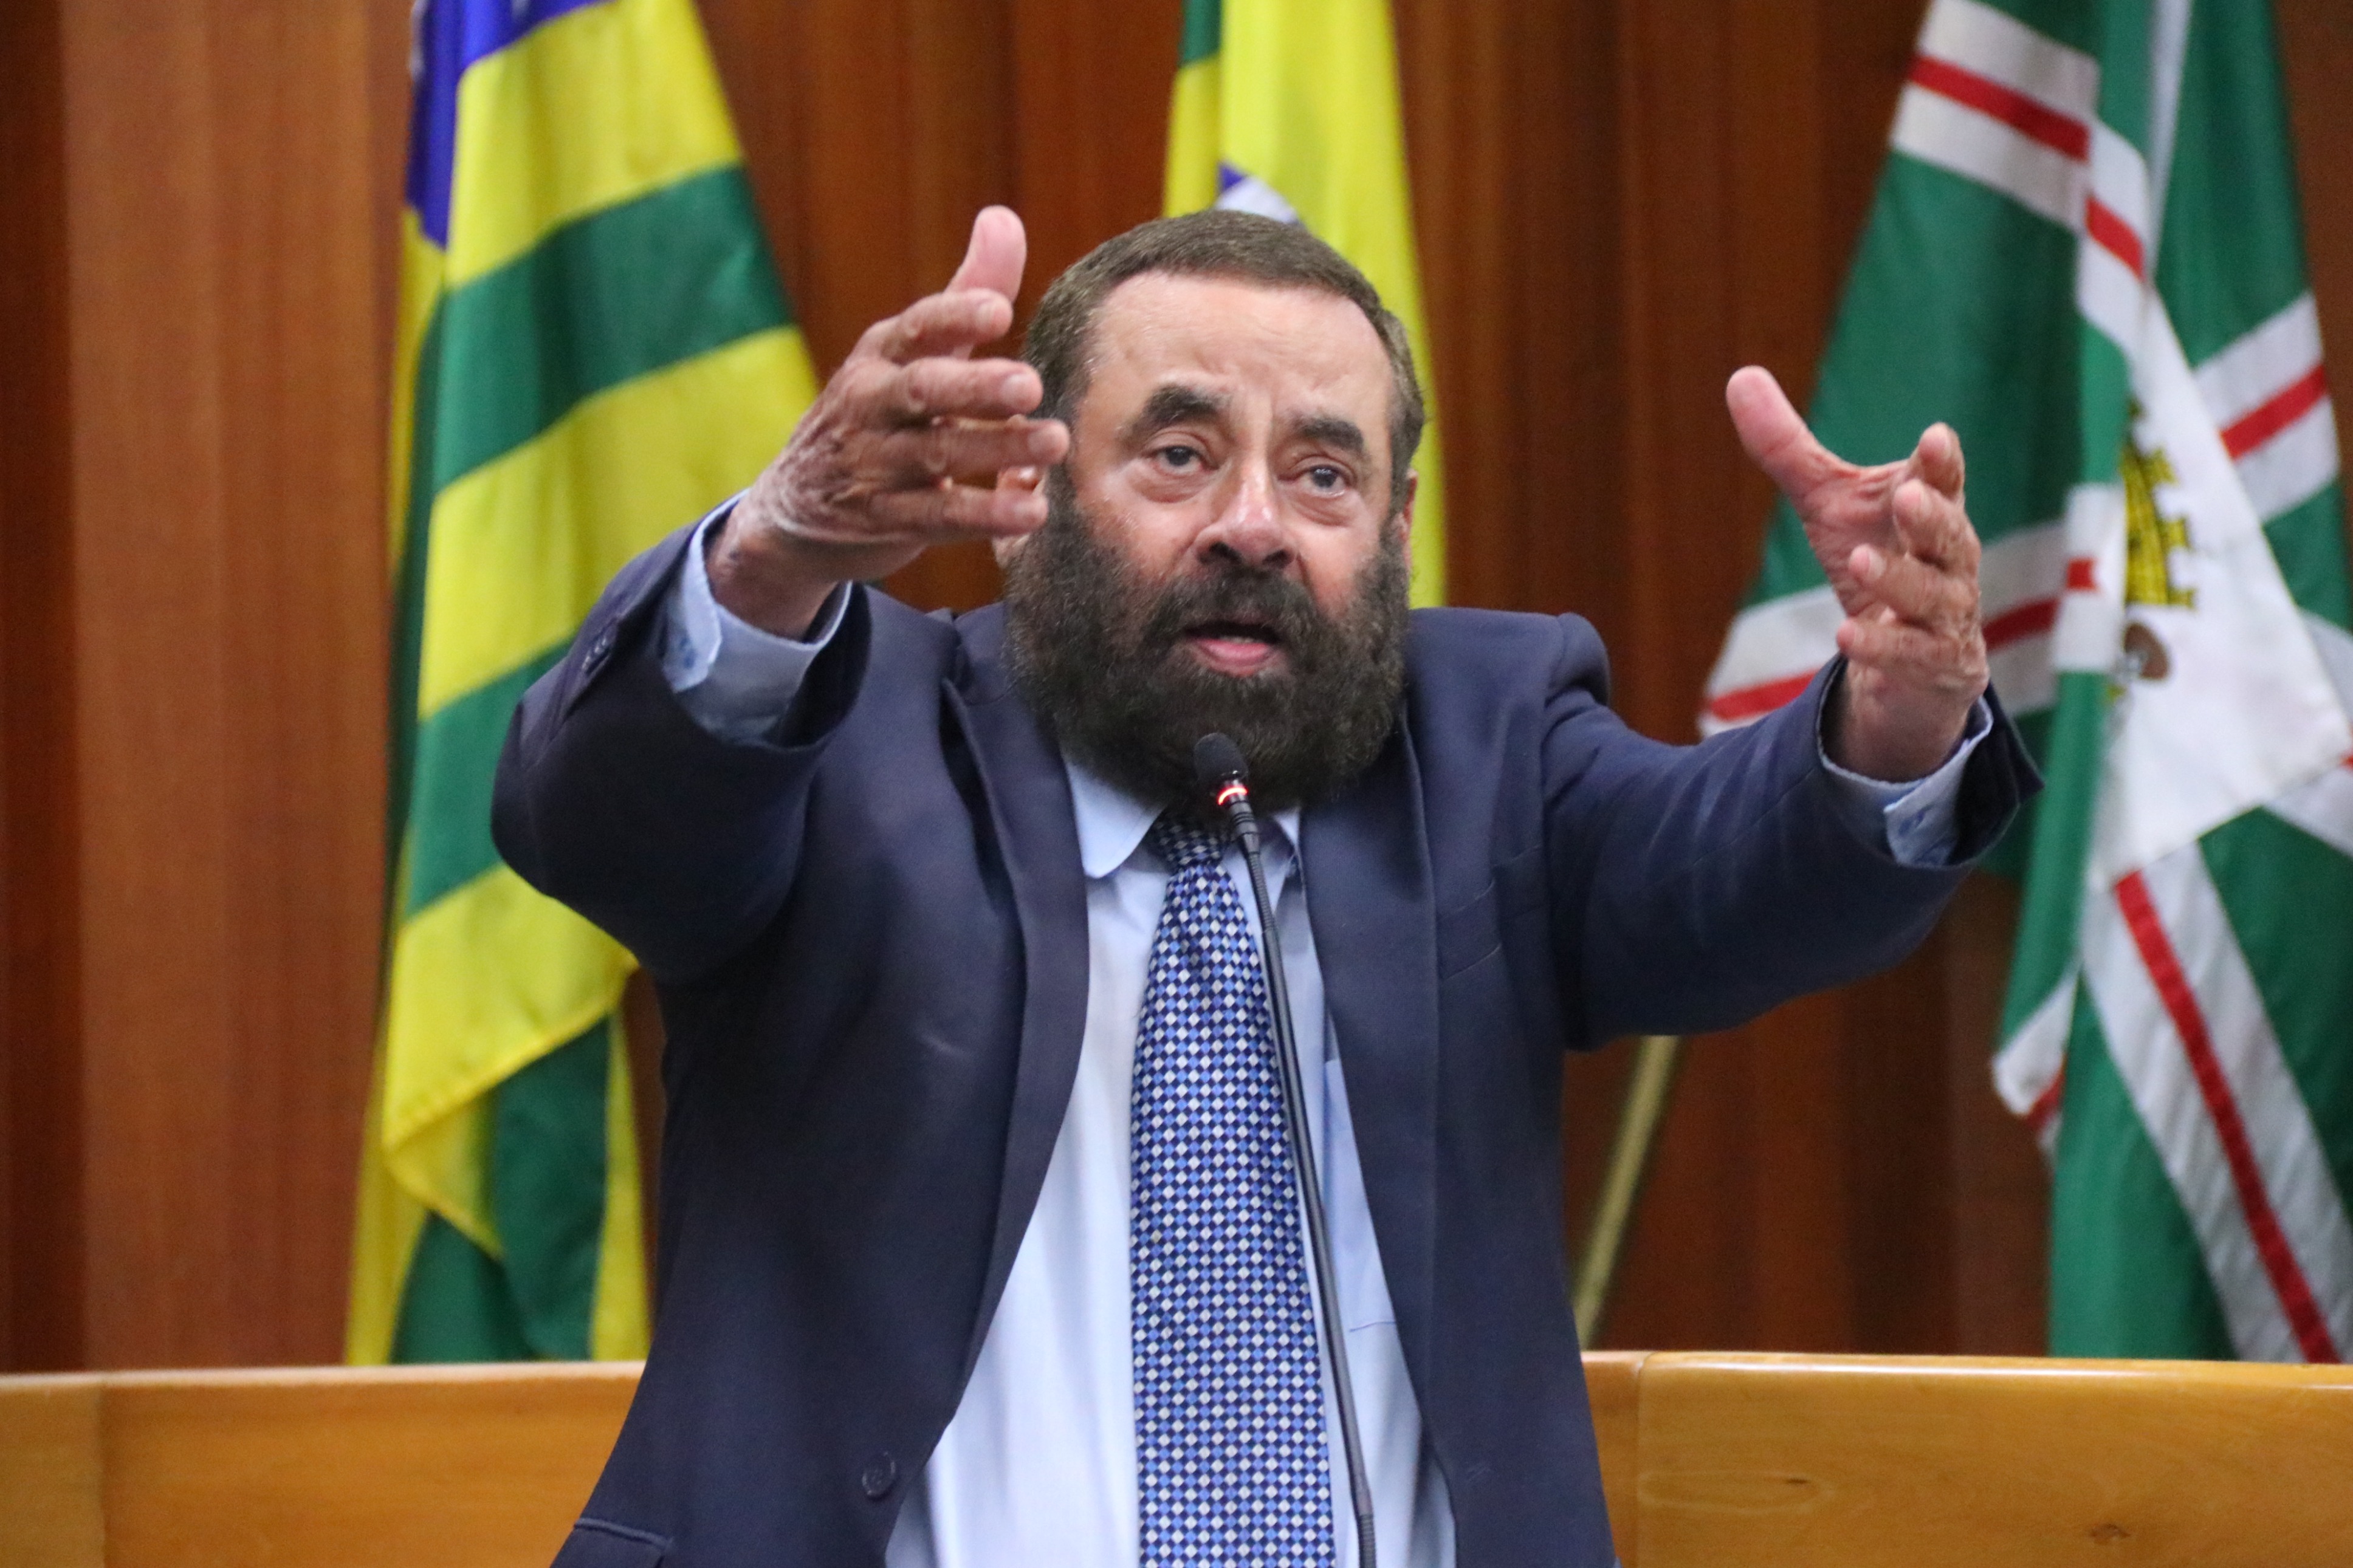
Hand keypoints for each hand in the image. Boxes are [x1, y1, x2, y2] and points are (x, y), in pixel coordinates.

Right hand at [711, 207, 1070, 635]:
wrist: (796, 507)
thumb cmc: (880, 413)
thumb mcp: (913, 351)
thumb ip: (967, 292)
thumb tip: (1003, 216)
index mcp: (882, 355)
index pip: (917, 327)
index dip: (954, 316)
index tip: (998, 310)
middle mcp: (871, 404)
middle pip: (922, 391)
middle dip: (974, 387)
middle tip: (1029, 385)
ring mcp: (873, 464)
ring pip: (935, 455)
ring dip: (996, 450)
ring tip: (1054, 443)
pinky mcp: (883, 520)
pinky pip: (936, 517)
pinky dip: (983, 516)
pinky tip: (1031, 512)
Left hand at [1725, 366, 1986, 781]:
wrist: (1910, 663)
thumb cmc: (1875, 562)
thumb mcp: (1829, 506)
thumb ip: (1790, 450)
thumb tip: (1739, 376)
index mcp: (1930, 514)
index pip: (1943, 483)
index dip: (1941, 464)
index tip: (1934, 438)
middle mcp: (1949, 562)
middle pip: (1951, 537)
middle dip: (1931, 518)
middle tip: (1907, 499)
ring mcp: (1947, 617)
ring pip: (1934, 597)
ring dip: (1900, 580)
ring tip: (1860, 562)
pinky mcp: (1936, 667)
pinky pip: (1915, 657)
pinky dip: (1884, 647)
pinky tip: (1847, 636)